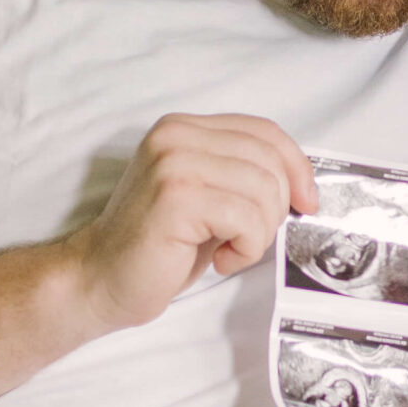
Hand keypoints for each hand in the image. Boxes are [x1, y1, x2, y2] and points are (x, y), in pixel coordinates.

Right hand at [65, 114, 317, 331]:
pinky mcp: (176, 198)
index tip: (306, 202)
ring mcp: (174, 163)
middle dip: (275, 209)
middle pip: (269, 161)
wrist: (101, 279)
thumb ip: (241, 172)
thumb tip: (303, 181)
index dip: (297, 167)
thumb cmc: (160, 245)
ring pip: (263, 190)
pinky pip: (246, 218)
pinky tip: (219, 260)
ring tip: (228, 249)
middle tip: (246, 238)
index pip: (264, 131)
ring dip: (258, 233)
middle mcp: (176, 135)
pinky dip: (245, 248)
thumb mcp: (207, 194)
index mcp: (184, 127)